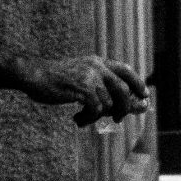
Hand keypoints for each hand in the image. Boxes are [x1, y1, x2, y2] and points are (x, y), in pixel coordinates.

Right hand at [23, 55, 148, 126]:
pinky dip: (88, 118)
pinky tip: (77, 119)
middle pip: (123, 89)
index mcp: (97, 62)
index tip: (145, 95)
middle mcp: (96, 66)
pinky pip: (96, 109)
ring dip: (97, 116)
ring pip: (108, 103)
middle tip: (119, 119)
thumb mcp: (81, 78)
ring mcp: (90, 76)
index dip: (138, 83)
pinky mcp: (82, 88)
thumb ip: (100, 88)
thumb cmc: (56, 81)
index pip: (125, 70)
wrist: (35, 76)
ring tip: (83, 119)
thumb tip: (122, 105)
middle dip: (125, 107)